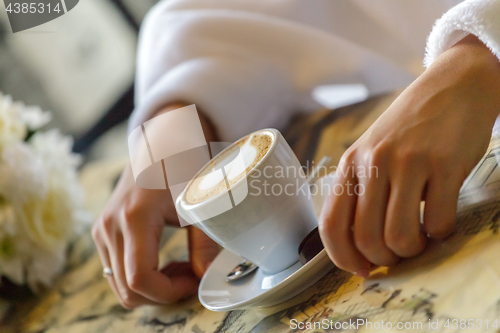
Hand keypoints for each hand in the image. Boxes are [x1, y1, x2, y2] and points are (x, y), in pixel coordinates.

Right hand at [92, 104, 219, 307]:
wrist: (162, 139)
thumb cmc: (183, 161)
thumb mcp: (200, 199)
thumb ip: (205, 241)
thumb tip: (206, 275)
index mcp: (134, 216)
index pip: (140, 279)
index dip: (170, 292)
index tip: (194, 279)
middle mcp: (110, 226)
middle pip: (128, 290)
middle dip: (164, 294)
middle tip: (192, 275)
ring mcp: (102, 230)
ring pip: (120, 286)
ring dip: (153, 288)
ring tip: (183, 267)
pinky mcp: (104, 232)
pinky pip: (117, 272)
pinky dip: (142, 279)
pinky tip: (166, 262)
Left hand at [319, 35, 499, 276]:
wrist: (453, 86)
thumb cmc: (410, 126)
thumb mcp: (372, 150)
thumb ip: (362, 188)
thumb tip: (359, 241)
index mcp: (351, 162)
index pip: (331, 223)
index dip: (341, 256)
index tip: (359, 269)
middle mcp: (374, 162)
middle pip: (365, 237)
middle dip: (382, 260)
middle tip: (396, 255)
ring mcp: (408, 163)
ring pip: (399, 237)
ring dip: (411, 251)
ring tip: (420, 239)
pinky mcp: (444, 165)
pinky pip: (438, 222)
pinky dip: (440, 233)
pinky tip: (441, 220)